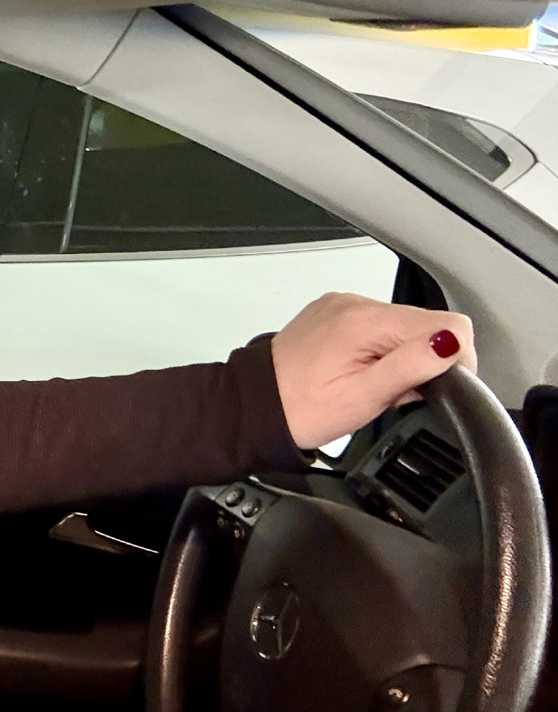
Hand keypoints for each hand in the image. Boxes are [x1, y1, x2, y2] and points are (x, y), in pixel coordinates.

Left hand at [271, 292, 475, 449]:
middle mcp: (355, 304)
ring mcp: (342, 306)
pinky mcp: (333, 313)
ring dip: (402, 356)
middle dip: (425, 360)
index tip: (439, 385)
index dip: (455, 358)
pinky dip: (381, 349)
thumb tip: (451, 343)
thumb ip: (411, 367)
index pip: (448, 324)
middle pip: (426, 323)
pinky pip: (377, 326)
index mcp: (365, 321)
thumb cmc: (303, 408)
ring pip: (403, 325)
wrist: (255, 406)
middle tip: (397, 392)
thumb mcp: (365, 397)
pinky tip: (361, 371)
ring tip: (374, 384)